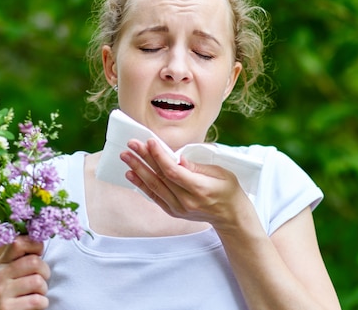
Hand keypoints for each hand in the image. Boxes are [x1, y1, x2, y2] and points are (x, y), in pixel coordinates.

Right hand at [0, 236, 50, 309]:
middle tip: (41, 279)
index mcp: (3, 261)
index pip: (20, 242)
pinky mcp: (6, 309)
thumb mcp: (22, 269)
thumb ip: (27, 254)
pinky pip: (37, 300)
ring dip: (43, 290)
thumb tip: (40, 232)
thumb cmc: (25, 289)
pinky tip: (34, 304)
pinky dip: (42, 304)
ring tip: (36, 293)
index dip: (36, 247)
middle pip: (34, 261)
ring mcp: (0, 292)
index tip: (39, 255)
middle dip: (45, 272)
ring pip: (38, 281)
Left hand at [121, 139, 252, 230]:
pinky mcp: (173, 211)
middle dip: (144, 158)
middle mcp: (186, 201)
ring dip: (138, 170)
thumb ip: (196, 167)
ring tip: (126, 156)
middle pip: (160, 177)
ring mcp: (178, 208)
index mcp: (200, 189)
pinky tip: (131, 173)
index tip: (150, 142)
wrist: (230, 216)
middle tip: (131, 144)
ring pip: (154, 186)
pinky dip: (141, 184)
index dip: (159, 156)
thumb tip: (177, 158)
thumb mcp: (220, 173)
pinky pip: (154, 196)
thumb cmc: (228, 190)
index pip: (173, 171)